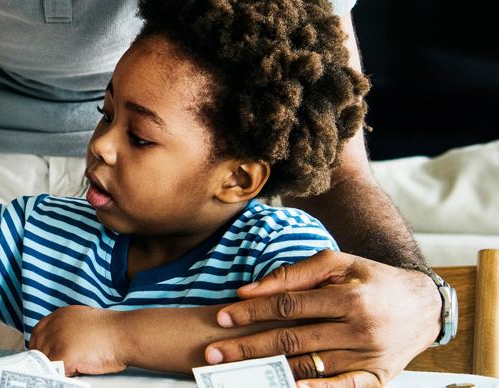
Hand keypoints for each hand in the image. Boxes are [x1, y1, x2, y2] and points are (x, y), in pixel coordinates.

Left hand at [29, 305, 127, 375]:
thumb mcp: (82, 321)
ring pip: (46, 362)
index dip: (41, 348)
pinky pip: (56, 371)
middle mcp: (54, 325)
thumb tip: (56, 345)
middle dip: (49, 359)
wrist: (126, 334)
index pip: (37, 334)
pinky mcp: (63, 355)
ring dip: (58, 367)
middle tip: (66, 364)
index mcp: (58, 316)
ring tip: (78, 364)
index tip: (47, 357)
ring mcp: (57, 340)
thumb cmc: (112, 331)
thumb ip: (66, 329)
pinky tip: (80, 368)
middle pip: (39, 349)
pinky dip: (66, 374)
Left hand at [206, 250, 438, 387]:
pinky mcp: (378, 376)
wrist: (425, 306)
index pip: (288, 306)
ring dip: (270, 371)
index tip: (223, 318)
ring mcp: (369, 356)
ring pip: (310, 366)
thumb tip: (247, 291)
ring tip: (236, 374)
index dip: (253, 312)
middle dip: (248, 347)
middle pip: (292, 339)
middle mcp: (360, 329)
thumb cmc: (372, 280)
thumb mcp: (337, 263)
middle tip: (213, 353)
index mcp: (349, 297)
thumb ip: (292, 274)